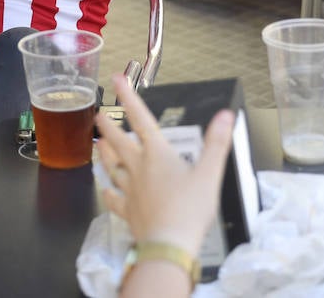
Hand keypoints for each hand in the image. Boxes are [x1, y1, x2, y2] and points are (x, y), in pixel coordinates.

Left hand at [96, 75, 234, 252]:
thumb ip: (217, 142)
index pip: (140, 118)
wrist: (169, 245)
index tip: (116, 79)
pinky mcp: (127, 210)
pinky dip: (108, 191)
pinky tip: (104, 189)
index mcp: (157, 154)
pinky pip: (113, 198)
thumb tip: (226, 115)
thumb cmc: (189, 209)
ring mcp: (130, 189)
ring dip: (103, 153)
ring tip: (97, 143)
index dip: (128, 97)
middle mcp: (138, 167)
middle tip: (98, 114)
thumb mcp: (210, 173)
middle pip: (118, 141)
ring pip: (111, 166)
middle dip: (108, 125)